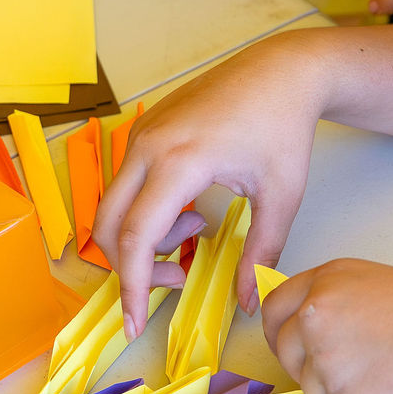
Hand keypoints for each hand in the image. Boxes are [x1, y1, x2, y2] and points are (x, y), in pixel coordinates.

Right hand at [94, 35, 326, 337]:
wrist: (281, 70)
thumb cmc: (283, 128)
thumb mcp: (281, 198)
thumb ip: (261, 253)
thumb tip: (248, 303)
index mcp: (180, 161)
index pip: (137, 237)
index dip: (132, 286)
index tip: (134, 323)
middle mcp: (148, 145)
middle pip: (109, 225)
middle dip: (133, 265)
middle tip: (178, 276)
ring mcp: (141, 134)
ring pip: (114, 206)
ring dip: (145, 234)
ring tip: (199, 226)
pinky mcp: (143, 130)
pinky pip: (125, 184)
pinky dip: (146, 210)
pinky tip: (189, 207)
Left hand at [262, 259, 392, 393]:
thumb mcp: (380, 286)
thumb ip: (340, 302)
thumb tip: (313, 326)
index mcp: (328, 281)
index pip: (277, 306)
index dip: (281, 327)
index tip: (286, 339)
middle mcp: (316, 315)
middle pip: (284, 347)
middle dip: (302, 360)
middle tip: (341, 366)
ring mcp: (325, 359)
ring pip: (308, 383)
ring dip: (335, 385)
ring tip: (382, 372)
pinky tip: (391, 390)